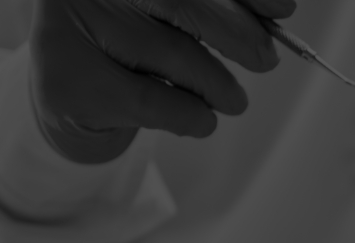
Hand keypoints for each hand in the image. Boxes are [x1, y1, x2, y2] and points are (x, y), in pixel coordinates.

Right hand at [29, 0, 295, 163]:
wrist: (69, 93)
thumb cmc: (131, 44)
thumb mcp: (170, 16)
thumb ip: (217, 8)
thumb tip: (281, 9)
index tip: (284, 10)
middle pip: (182, 2)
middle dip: (238, 34)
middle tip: (266, 60)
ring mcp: (69, 29)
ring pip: (175, 55)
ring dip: (219, 86)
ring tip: (233, 100)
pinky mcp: (71, 83)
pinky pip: (156, 102)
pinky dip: (193, 116)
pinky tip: (202, 119)